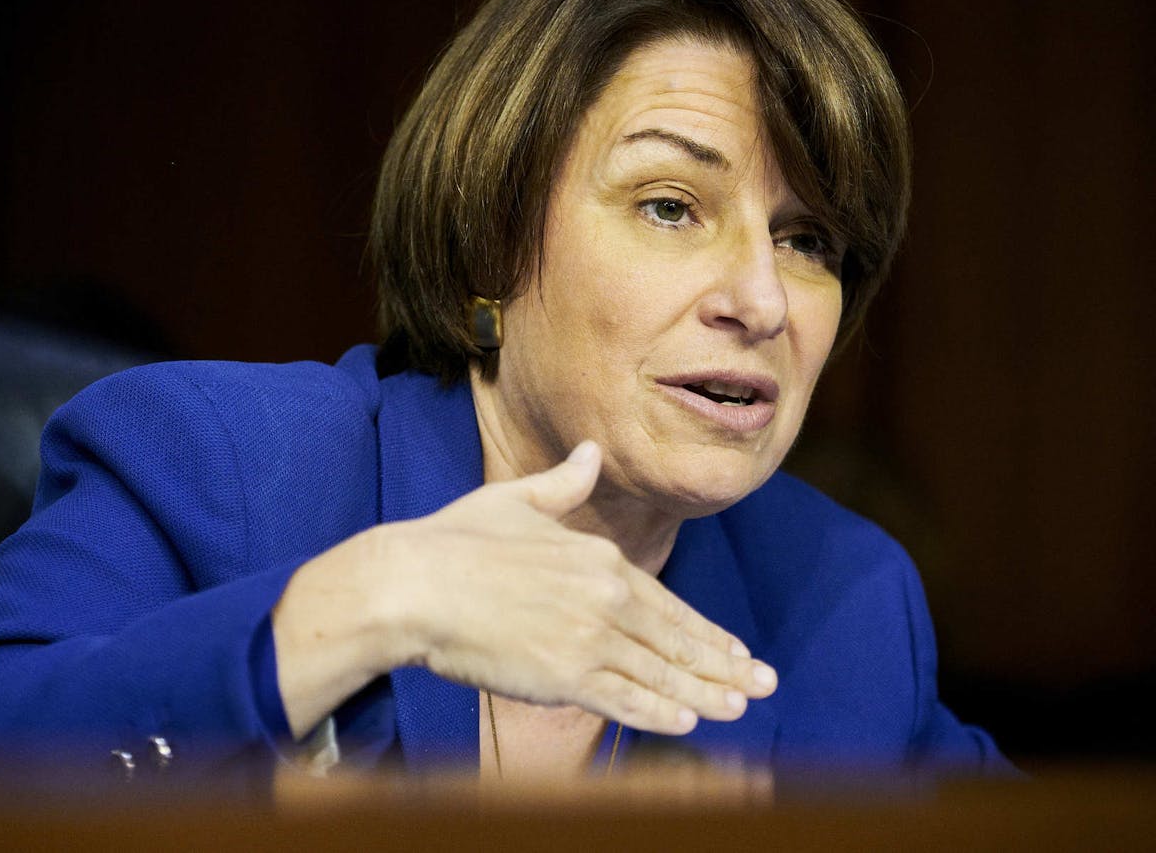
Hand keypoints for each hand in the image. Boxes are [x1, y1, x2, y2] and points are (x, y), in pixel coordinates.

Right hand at [379, 440, 776, 735]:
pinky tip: (686, 722)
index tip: (734, 648)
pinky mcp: (564, 677)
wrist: (413, 584)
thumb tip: (590, 452)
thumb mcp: (515, 500)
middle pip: (675, 641)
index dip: (704, 630)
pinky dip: (659, 713)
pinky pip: (625, 700)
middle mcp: (605, 598)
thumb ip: (564, 485)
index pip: (666, 602)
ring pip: (660, 675)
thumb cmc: (456, 540)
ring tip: (738, 707)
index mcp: (598, 558)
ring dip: (703, 694)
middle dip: (723, 665)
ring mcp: (588, 640)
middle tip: (762, 683)